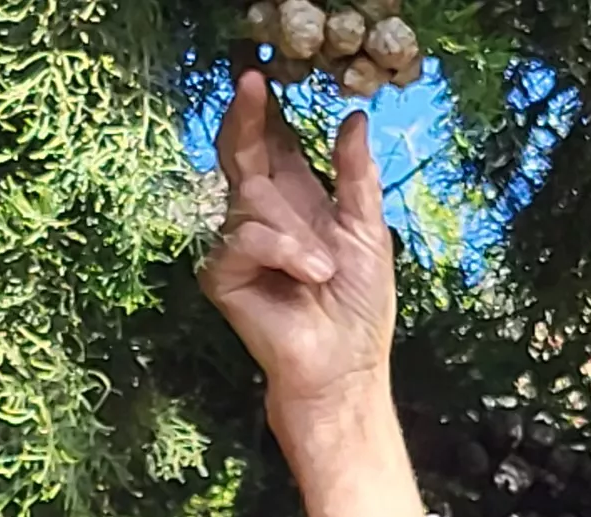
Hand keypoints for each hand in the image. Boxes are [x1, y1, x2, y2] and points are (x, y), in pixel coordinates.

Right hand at [202, 73, 420, 516]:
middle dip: (247, 119)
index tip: (259, 74)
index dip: (263, 112)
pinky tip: (305, 276)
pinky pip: (243, 240)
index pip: (271, 145)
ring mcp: (238, 247)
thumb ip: (356, 176)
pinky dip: (281, 253)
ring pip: (252, 200)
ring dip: (296, 234)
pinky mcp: (222, 277)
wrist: (345, 368)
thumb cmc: (359, 310)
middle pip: (242, 154)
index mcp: (295, 203)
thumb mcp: (369, 231)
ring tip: (322, 271)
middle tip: (252, 82)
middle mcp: (261, 219)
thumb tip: (354, 119)